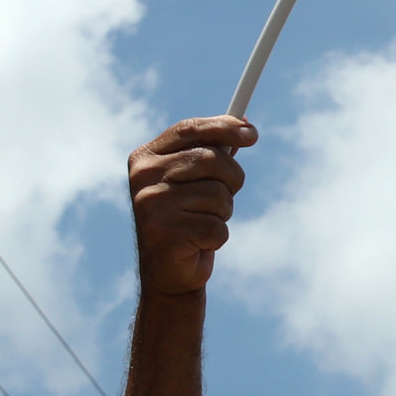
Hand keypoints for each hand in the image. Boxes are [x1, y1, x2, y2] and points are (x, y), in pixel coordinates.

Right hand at [128, 117, 254, 296]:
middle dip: (232, 178)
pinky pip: (217, 226)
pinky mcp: (165, 235)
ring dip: (223, 213)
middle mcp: (143, 177)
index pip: (189, 129)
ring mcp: (151, 205)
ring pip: (218, 195)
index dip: (224, 127)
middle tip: (228, 193)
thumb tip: (245, 123)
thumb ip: (214, 151)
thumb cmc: (187, 219)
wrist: (168, 273)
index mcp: (145, 158)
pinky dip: (218, 238)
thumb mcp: (197, 180)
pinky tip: (199, 244)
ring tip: (203, 223)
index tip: (252, 134)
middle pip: (211, 158)